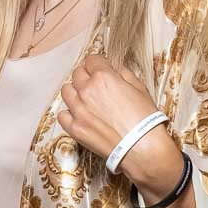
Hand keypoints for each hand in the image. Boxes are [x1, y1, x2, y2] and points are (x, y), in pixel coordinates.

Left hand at [58, 55, 184, 200]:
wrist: (142, 147)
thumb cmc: (145, 118)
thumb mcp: (139, 88)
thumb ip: (123, 73)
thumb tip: (114, 69)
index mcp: (103, 77)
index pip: (91, 60)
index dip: (97, 64)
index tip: (100, 69)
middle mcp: (87, 90)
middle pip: (77, 74)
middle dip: (86, 76)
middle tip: (94, 85)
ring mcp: (78, 110)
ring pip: (66, 91)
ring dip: (75, 92)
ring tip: (85, 100)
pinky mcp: (75, 128)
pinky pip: (62, 115)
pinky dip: (69, 114)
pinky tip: (79, 116)